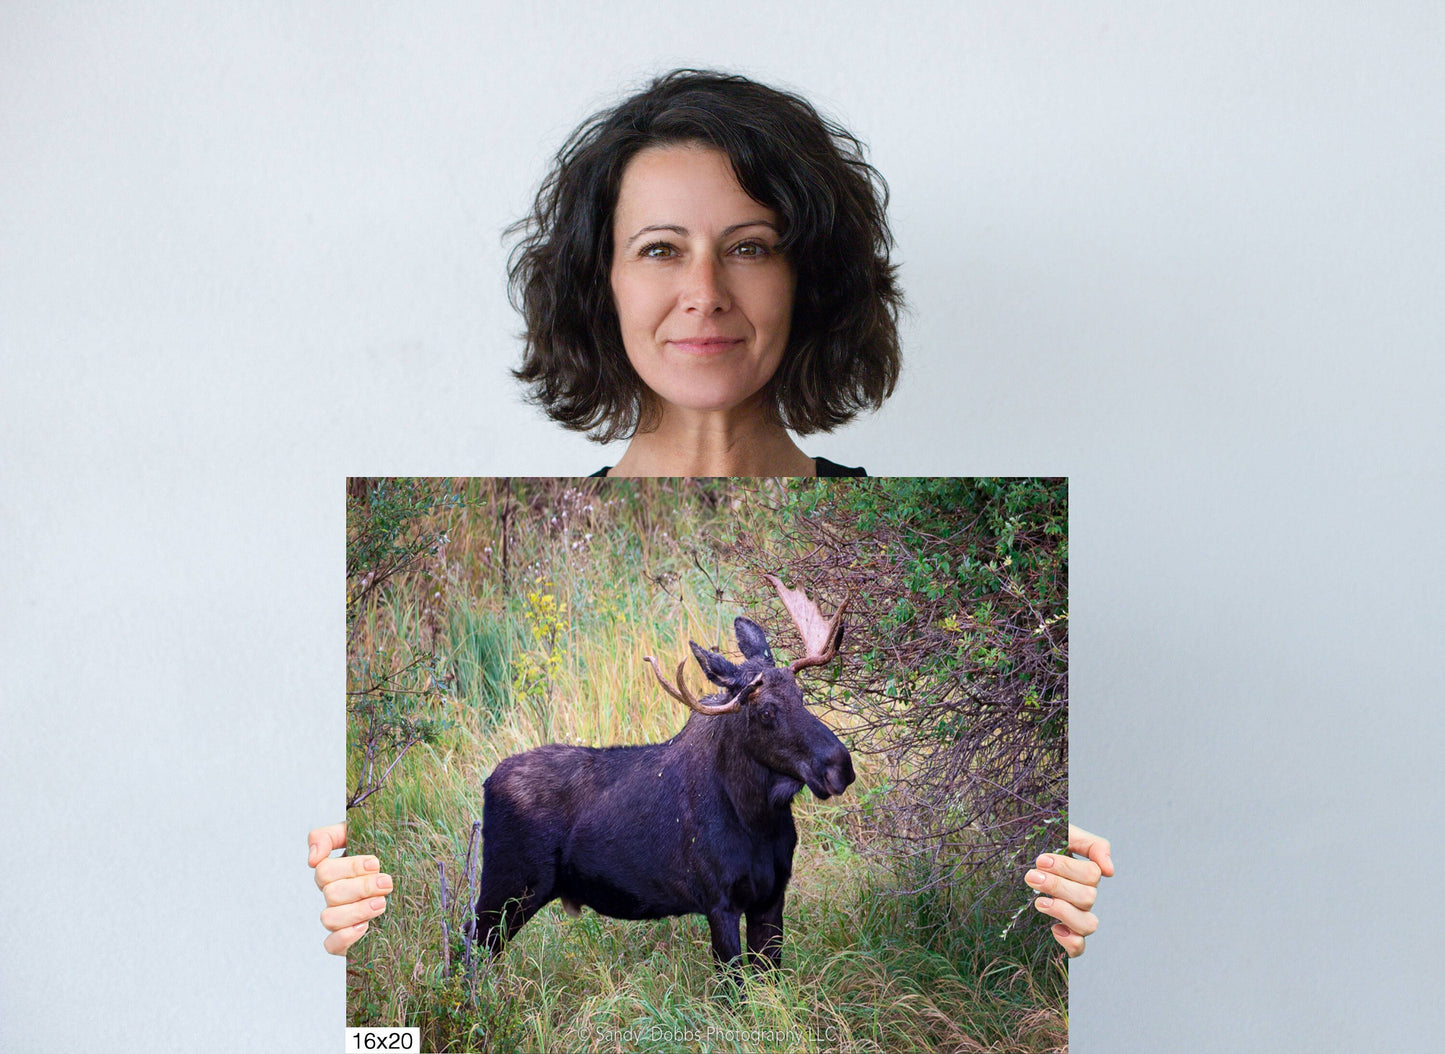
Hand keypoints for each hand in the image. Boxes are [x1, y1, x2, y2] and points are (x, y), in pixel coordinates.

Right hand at [309, 822, 391, 954]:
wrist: (416, 880)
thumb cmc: (390, 854)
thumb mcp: (364, 835)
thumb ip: (331, 836)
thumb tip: (312, 858)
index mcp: (336, 871)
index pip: (324, 869)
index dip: (350, 867)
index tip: (375, 863)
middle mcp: (334, 895)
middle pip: (331, 893)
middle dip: (362, 887)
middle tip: (387, 883)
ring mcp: (339, 918)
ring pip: (329, 918)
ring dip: (357, 910)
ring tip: (382, 904)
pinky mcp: (346, 941)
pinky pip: (331, 945)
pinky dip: (345, 937)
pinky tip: (365, 927)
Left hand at [1029, 823, 1113, 956]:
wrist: (1012, 860)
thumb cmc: (1039, 846)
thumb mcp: (1064, 834)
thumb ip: (1092, 845)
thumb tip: (1109, 871)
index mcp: (1085, 874)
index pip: (1092, 874)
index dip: (1067, 868)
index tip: (1041, 860)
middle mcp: (1083, 897)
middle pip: (1088, 897)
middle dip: (1057, 886)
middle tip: (1031, 877)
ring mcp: (1075, 917)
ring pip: (1088, 924)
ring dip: (1063, 911)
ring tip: (1039, 902)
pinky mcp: (1063, 935)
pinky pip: (1079, 948)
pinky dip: (1070, 941)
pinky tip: (1053, 929)